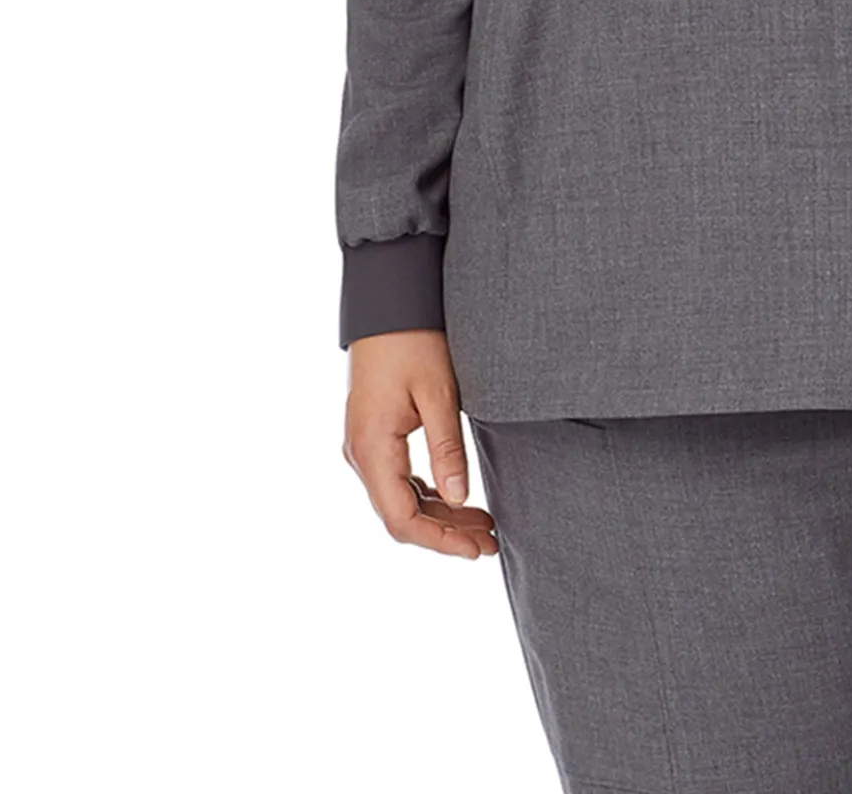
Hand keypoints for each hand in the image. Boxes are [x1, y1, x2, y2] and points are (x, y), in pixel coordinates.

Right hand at [342, 329, 500, 557]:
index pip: (402, 518)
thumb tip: (461, 501)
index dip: (440, 541)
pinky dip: (428, 494)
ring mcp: (363, 445)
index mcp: (372, 449)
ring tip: (484, 525)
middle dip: (445, 533)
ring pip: (400, 499)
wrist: (388, 301)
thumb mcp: (438, 393)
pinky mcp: (373, 434)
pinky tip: (458, 498)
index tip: (476, 550)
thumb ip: (447, 449)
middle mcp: (360, 453)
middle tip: (491, 542)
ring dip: (439, 515)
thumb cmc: (414, 340)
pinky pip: (398, 478)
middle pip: (400, 514)